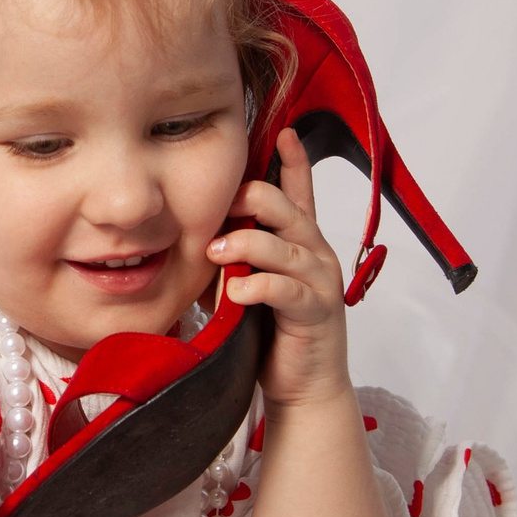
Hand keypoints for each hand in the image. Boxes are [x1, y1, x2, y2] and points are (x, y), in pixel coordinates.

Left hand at [207, 125, 350, 407]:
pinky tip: (236, 294)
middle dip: (249, 201)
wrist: (303, 386)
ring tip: (216, 253)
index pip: (300, 190)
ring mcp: (320, 281)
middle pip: (285, 207)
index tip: (282, 131)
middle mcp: (315, 253)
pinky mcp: (316, 311)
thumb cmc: (271, 332)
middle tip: (216, 214)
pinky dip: (257, 287)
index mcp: (300, 241)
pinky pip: (286, 289)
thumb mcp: (246, 283)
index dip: (294, 159)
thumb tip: (196, 233)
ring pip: (283, 245)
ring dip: (245, 244)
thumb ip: (232, 257)